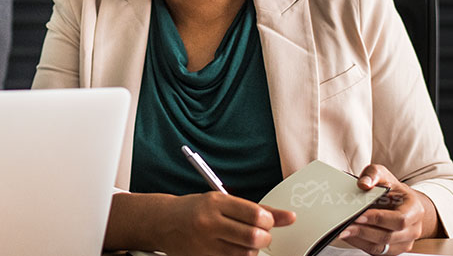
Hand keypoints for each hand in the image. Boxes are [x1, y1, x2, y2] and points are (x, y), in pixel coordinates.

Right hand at [158, 192, 295, 255]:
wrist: (163, 222)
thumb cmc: (195, 210)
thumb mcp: (222, 201)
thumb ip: (256, 210)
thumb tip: (289, 217)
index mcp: (215, 202)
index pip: (255, 215)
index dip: (268, 221)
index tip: (265, 221)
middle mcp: (209, 222)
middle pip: (254, 237)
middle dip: (263, 237)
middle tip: (258, 233)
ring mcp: (205, 244)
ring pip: (247, 254)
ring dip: (251, 249)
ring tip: (241, 240)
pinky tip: (231, 249)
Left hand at [338, 164, 440, 254]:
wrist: (400, 203)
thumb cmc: (392, 189)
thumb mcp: (383, 175)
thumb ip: (372, 175)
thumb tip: (363, 184)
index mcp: (414, 210)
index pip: (399, 220)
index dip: (379, 219)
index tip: (358, 215)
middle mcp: (413, 229)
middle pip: (389, 236)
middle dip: (364, 231)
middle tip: (344, 226)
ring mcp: (404, 242)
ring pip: (381, 247)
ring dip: (360, 240)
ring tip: (342, 232)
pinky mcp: (393, 249)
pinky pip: (376, 251)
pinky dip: (360, 244)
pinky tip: (347, 235)